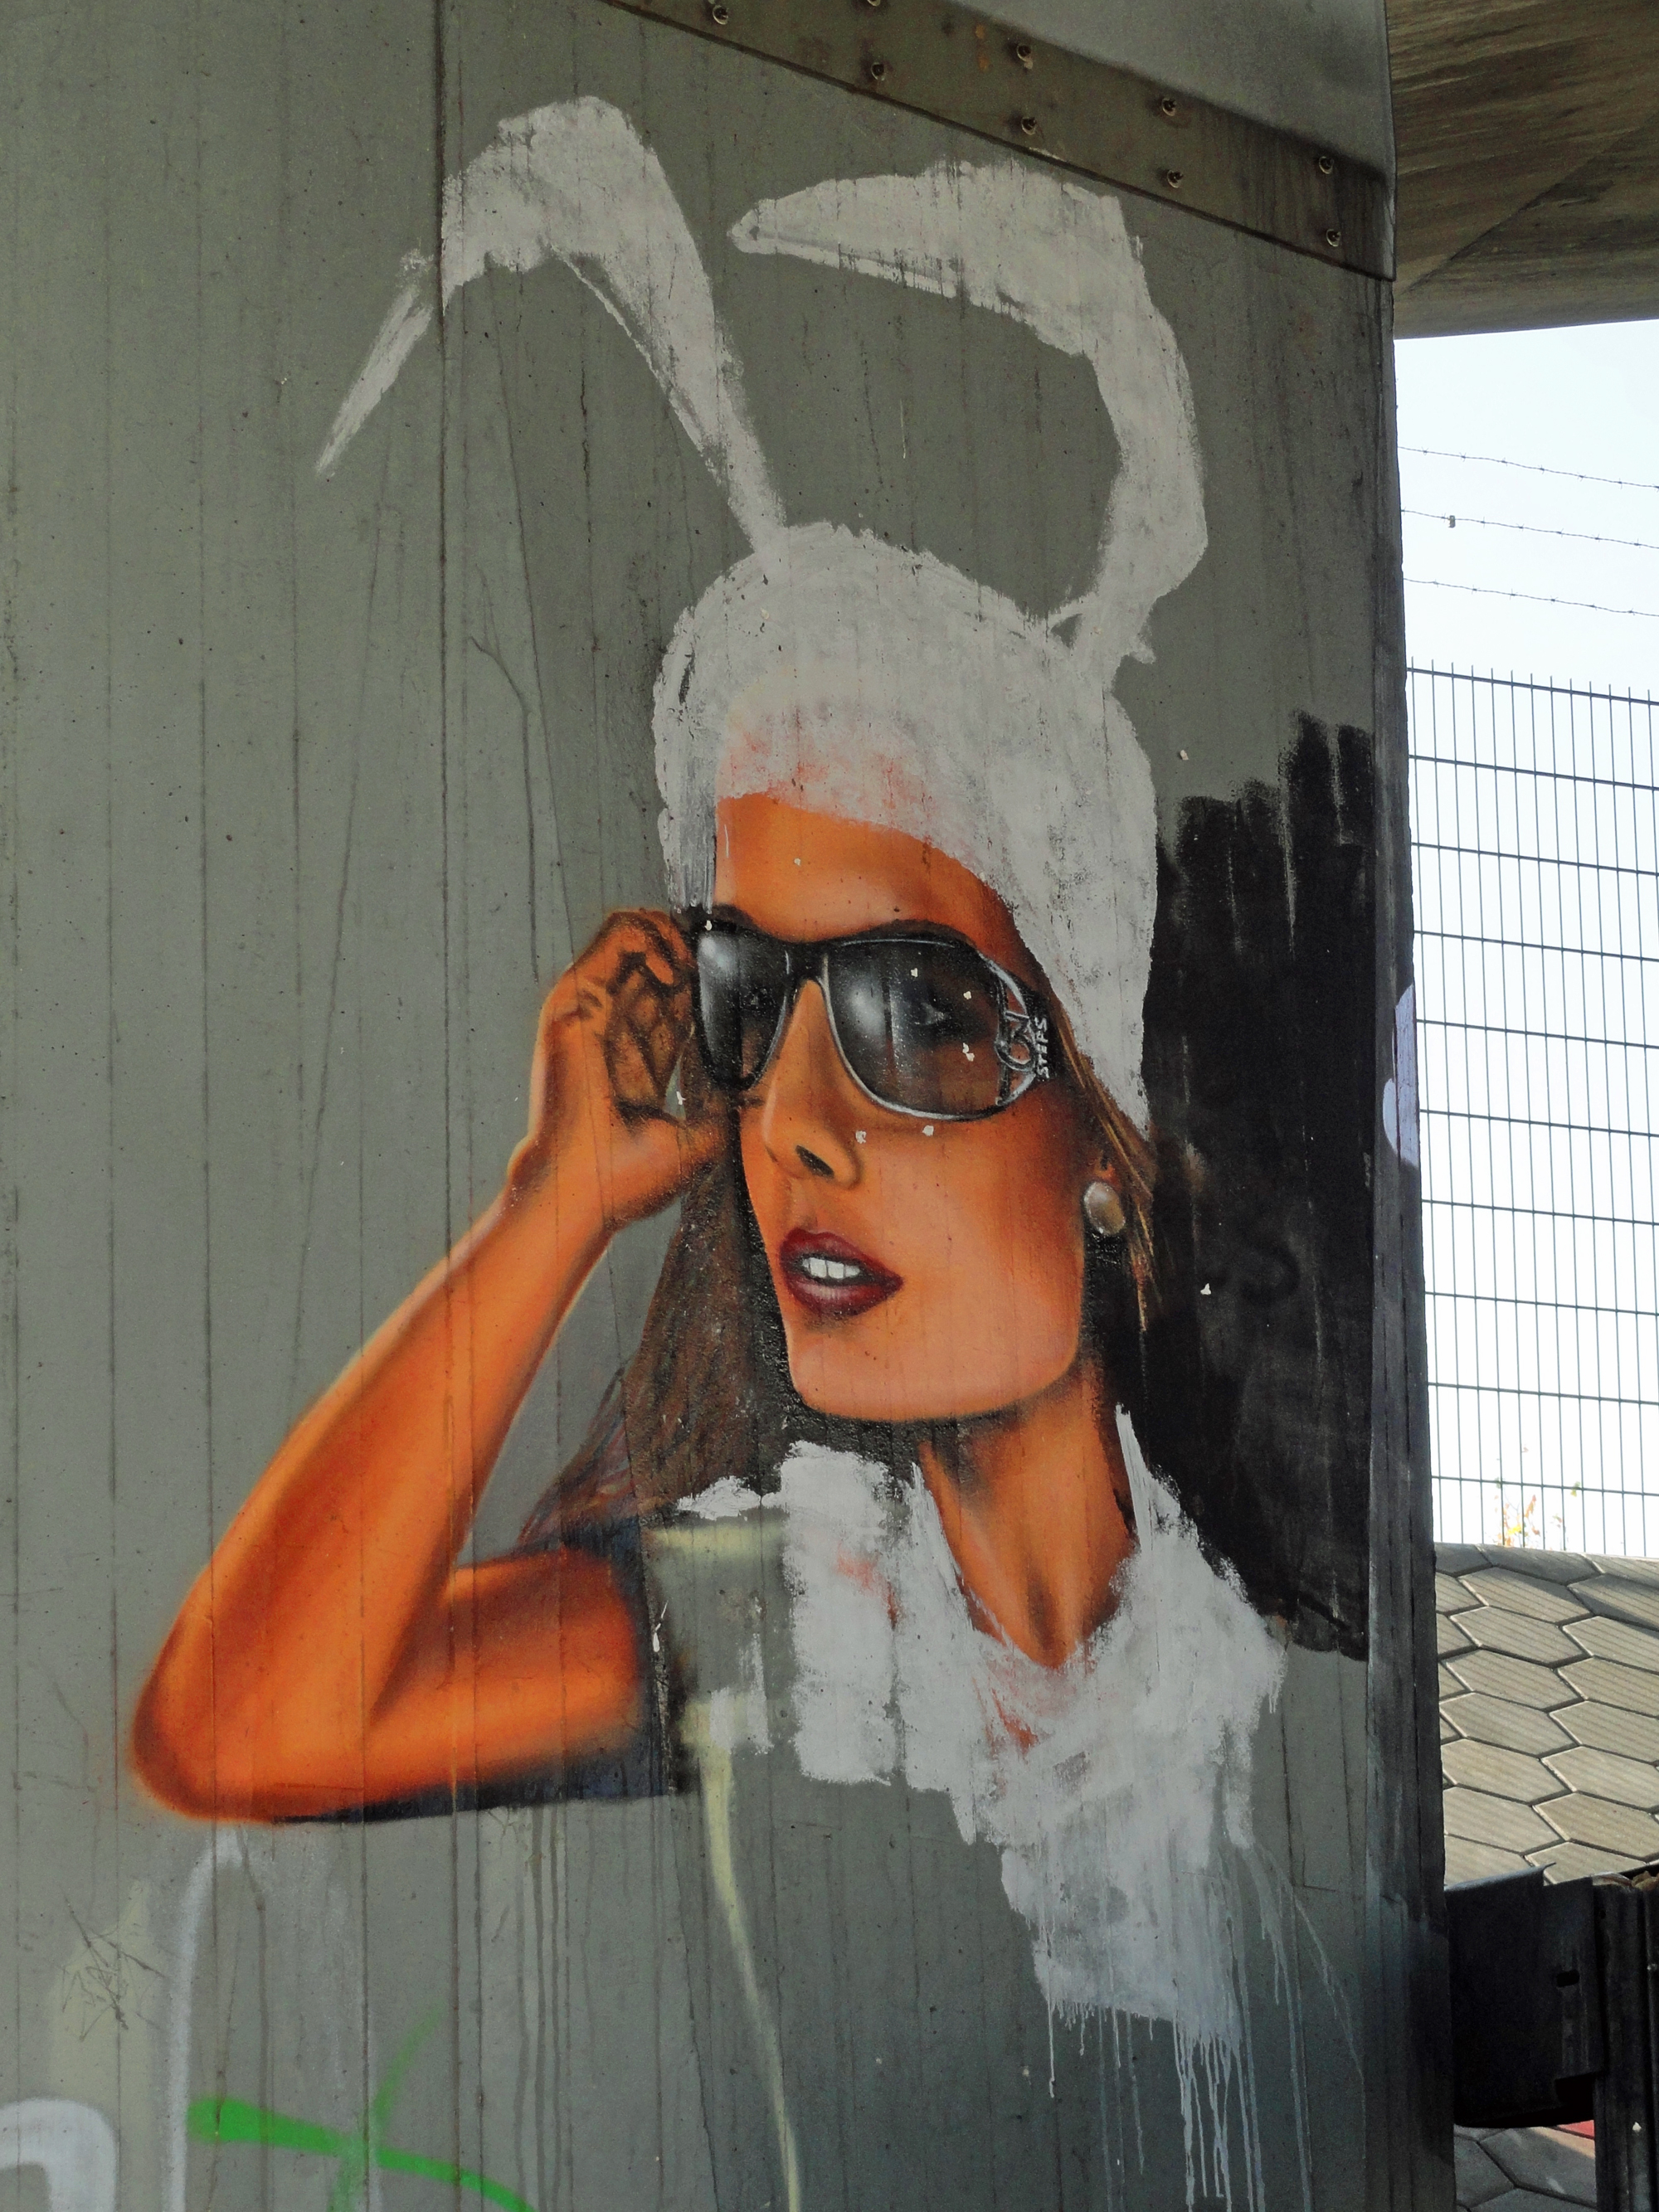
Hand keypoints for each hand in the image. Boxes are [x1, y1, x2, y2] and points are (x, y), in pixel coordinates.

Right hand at [508, 911, 723, 1231]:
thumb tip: (762, 1092)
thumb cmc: (624, 1181)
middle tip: (715, 964)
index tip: (732, 980)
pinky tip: (675, 969)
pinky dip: (649, 936)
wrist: (582, 1192)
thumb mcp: (697, 1142)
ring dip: (671, 934)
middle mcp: (612, 1030)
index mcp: (637, 1059)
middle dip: (689, 948)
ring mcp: (592, 1011)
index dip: (702, 977)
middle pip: (651, 958)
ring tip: (693, 961)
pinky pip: (614, 937)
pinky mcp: (575, 1000)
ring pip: (630, 934)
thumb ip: (726, 1112)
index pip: (672, 998)